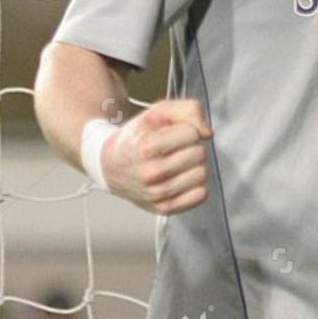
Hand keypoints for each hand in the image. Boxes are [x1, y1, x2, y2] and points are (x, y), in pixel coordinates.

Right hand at [99, 98, 211, 214]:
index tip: (177, 133)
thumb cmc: (136, 138)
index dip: (188, 130)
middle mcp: (150, 173)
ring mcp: (157, 194)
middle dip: (192, 147)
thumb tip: (207, 132)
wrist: (110, 166)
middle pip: (199, 154)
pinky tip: (182, 178)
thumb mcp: (156, 113)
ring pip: (201, 175)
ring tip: (179, 163)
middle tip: (177, 149)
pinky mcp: (164, 208)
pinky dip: (196, 186)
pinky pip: (200, 196)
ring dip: (194, 166)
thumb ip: (186, 110)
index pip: (192, 134)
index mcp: (146, 147)